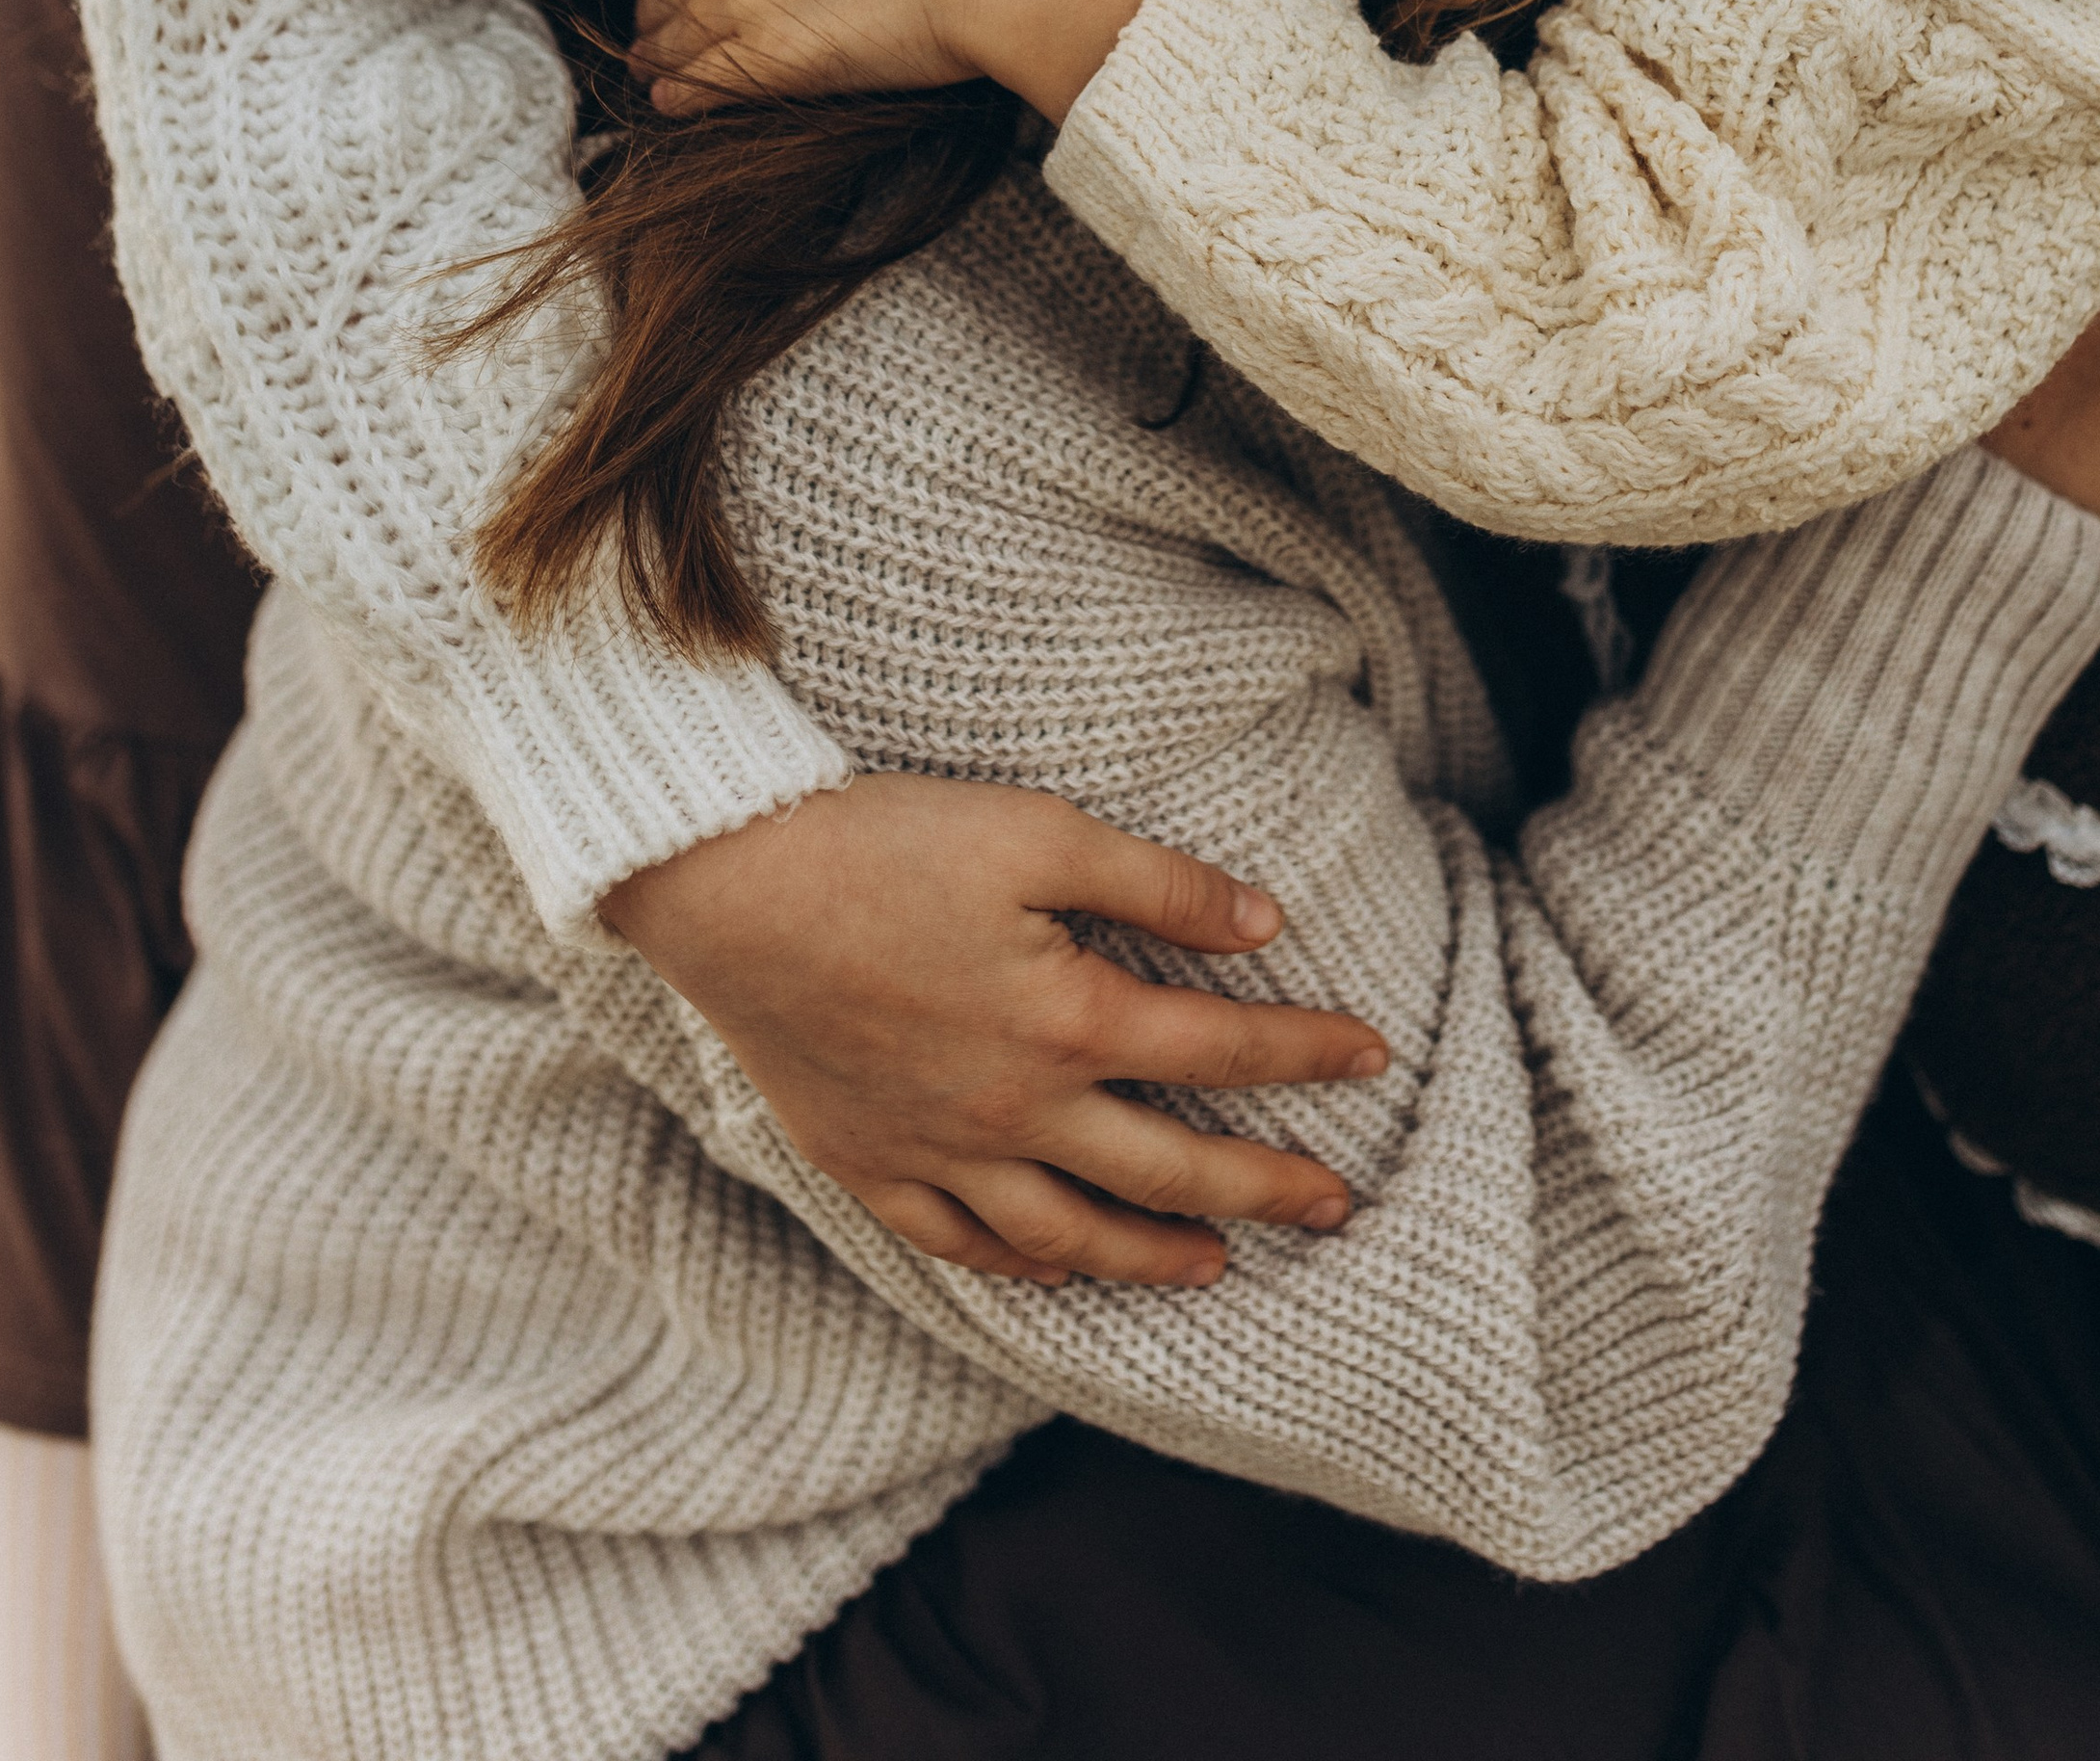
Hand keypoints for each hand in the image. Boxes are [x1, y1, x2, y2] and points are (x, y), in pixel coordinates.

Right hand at [599, 773, 1389, 1288]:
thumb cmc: (884, 841)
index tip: (1371, 1055)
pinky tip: (1060, 1268)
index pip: (1222, 1048)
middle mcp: (1016, 1109)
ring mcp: (939, 1151)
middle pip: (1169, 1168)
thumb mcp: (1038, 832)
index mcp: (1069, 1020)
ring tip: (1214, 1262)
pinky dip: (1024, 1267)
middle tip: (1335, 1204)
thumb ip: (1158, 883)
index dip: (1307, 1052)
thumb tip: (1265, 920)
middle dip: (1266, 1186)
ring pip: (1070, 1236)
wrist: (728, 885)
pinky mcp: (870, 1164)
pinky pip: (963, 1245)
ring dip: (1155, 1253)